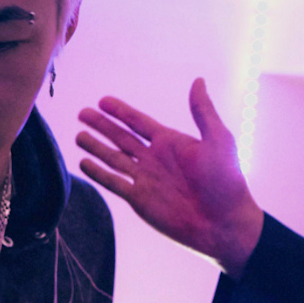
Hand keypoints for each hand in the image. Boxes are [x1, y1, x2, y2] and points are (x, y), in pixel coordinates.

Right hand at [76, 78, 263, 277]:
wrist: (223, 222)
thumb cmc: (225, 180)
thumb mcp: (218, 139)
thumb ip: (203, 111)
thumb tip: (198, 81)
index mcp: (171, 142)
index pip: (139, 122)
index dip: (121, 111)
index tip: (102, 101)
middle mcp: (154, 158)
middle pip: (121, 137)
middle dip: (101, 125)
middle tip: (82, 113)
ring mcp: (146, 179)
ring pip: (113, 158)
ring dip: (96, 147)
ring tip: (78, 136)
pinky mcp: (139, 200)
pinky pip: (114, 182)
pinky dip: (98, 173)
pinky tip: (83, 163)